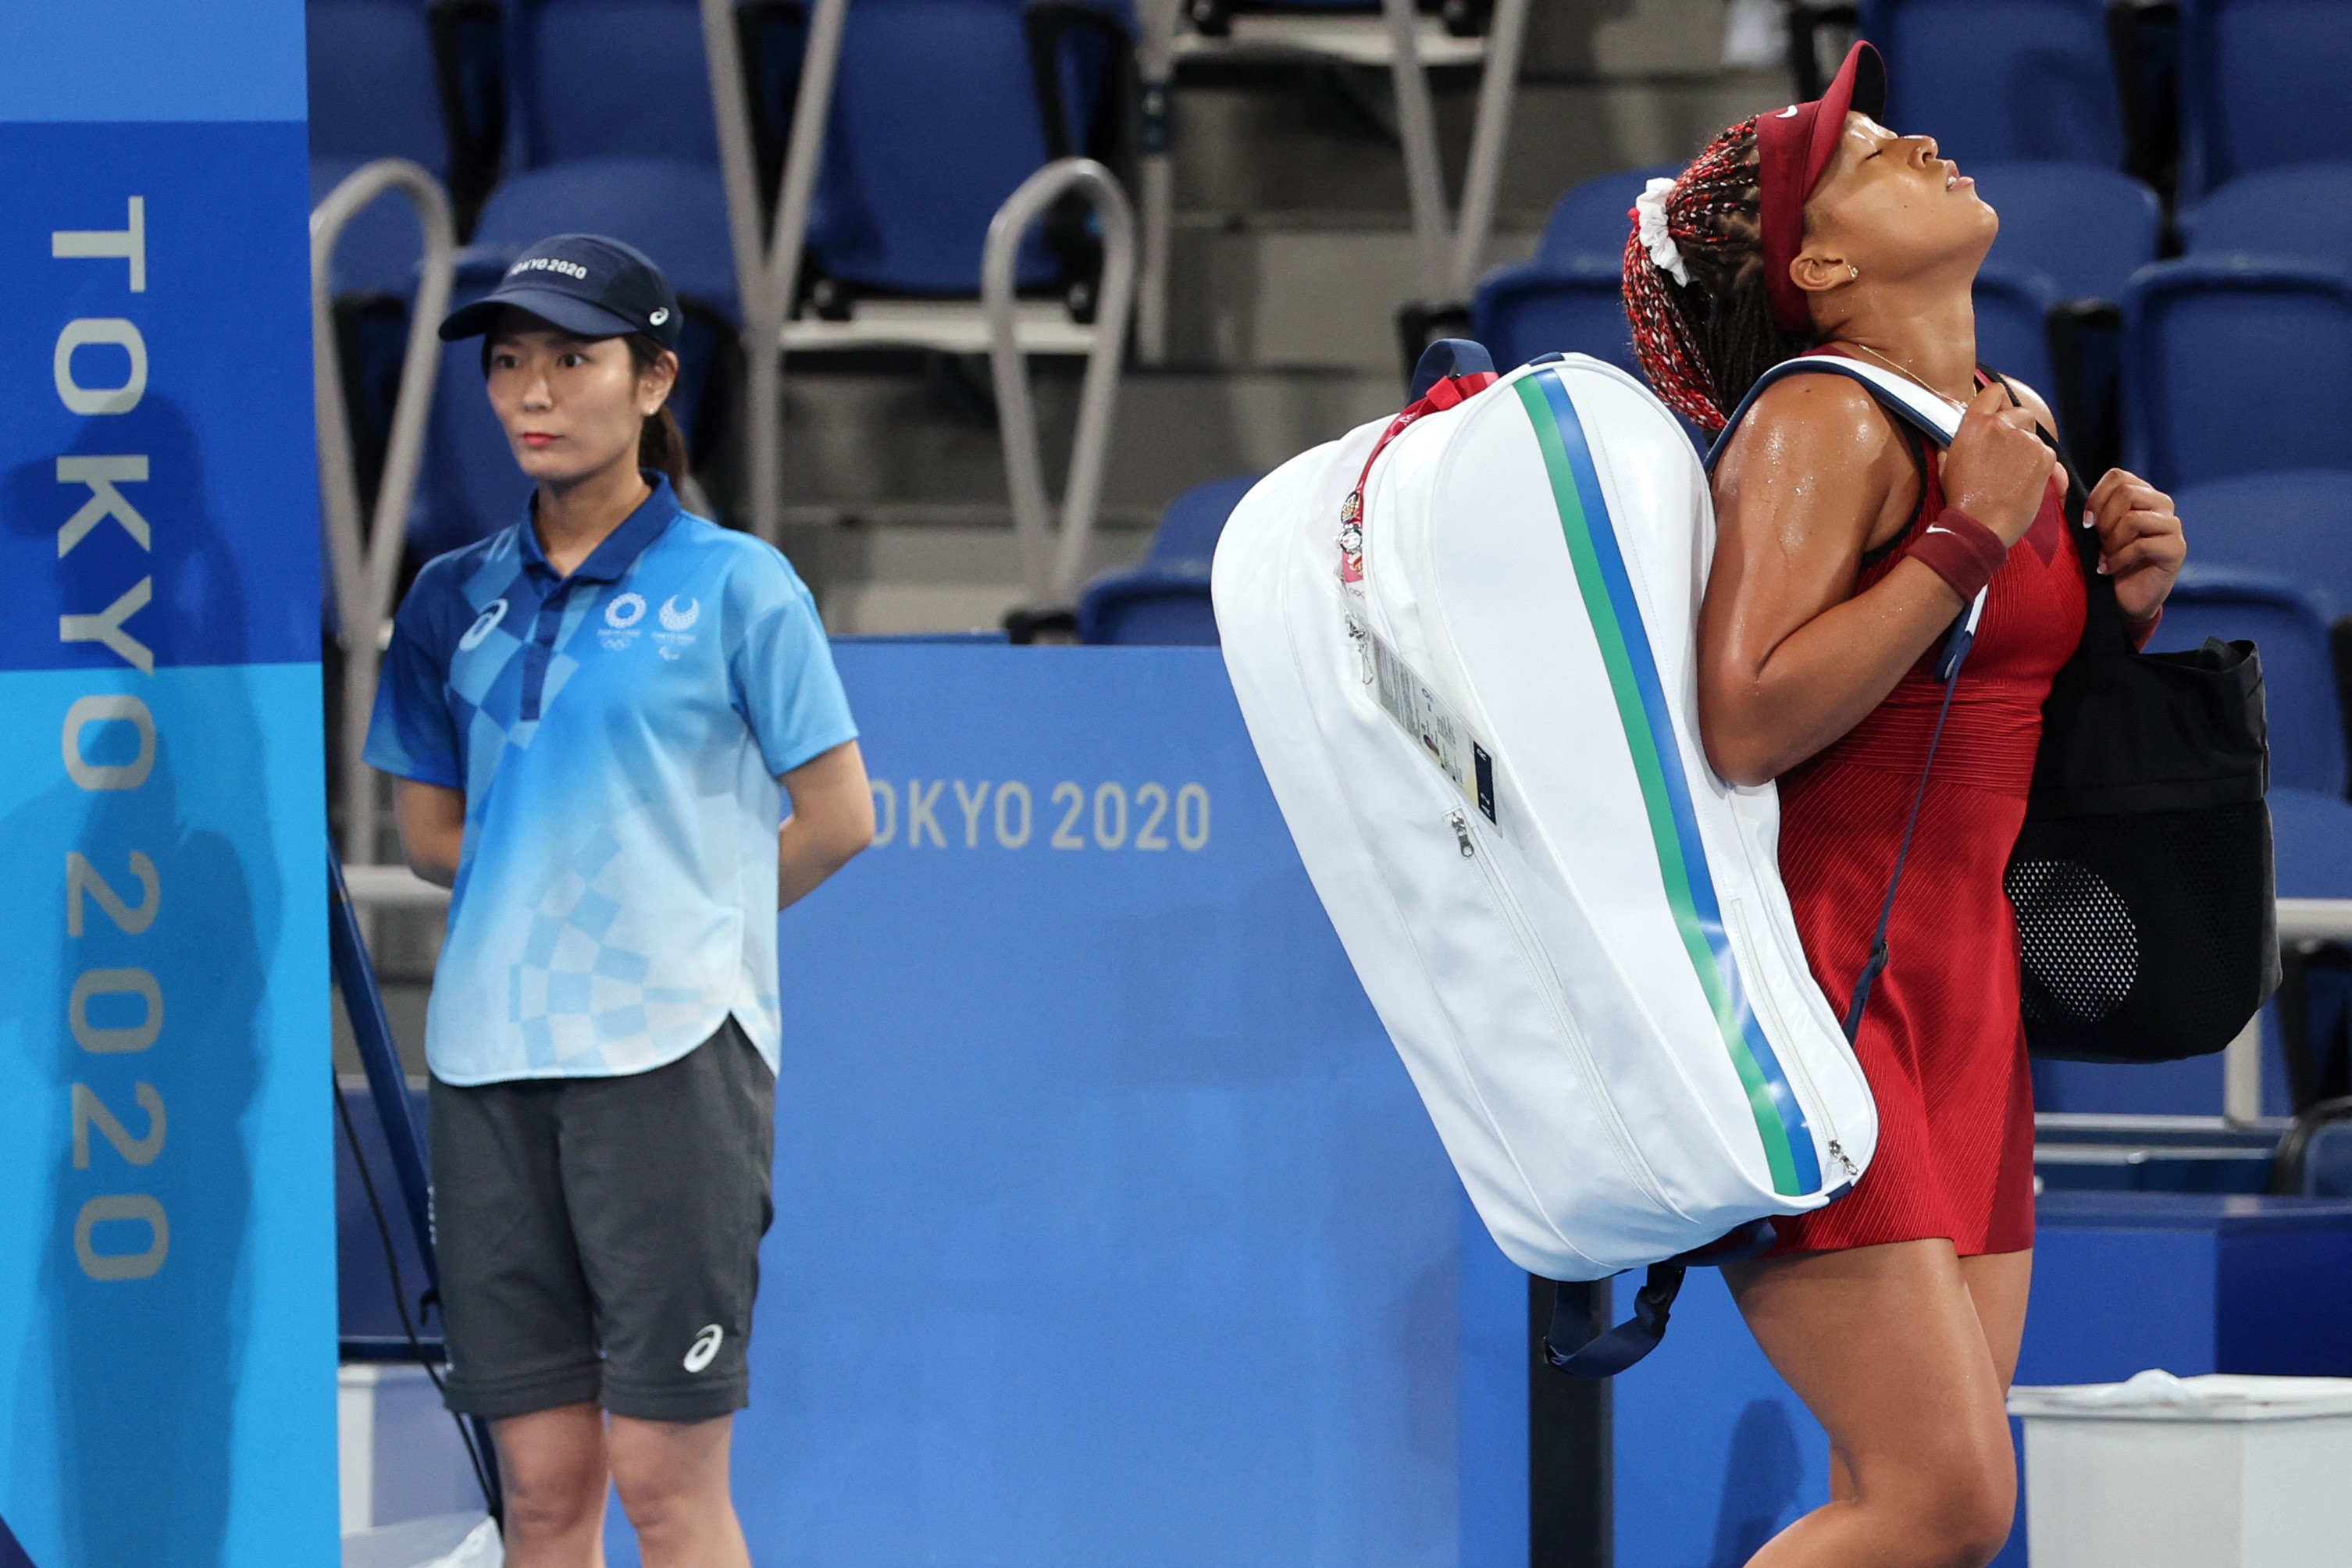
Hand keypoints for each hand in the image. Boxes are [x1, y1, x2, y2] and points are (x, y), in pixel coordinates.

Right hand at [1940, 382, 2063, 545]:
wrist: (1981, 525)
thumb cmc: (1962, 499)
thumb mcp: (1946, 465)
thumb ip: (1953, 444)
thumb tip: (1953, 438)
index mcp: (1975, 424)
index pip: (1994, 392)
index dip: (1998, 401)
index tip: (1999, 413)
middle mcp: (2002, 425)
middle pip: (2020, 413)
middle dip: (2017, 428)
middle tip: (2007, 452)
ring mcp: (2026, 440)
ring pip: (2034, 435)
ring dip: (2027, 448)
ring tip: (2013, 473)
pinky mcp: (2044, 457)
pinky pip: (2047, 453)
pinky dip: (2040, 465)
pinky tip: (2024, 481)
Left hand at [2086, 468, 2185, 623]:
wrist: (2122, 597)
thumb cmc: (2105, 559)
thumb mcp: (2090, 530)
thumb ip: (2077, 504)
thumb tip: (2056, 474)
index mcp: (2141, 493)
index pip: (2118, 476)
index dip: (2096, 498)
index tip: (2086, 523)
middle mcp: (2161, 504)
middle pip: (2126, 493)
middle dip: (2104, 522)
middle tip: (2100, 543)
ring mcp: (2172, 525)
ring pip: (2133, 518)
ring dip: (2111, 542)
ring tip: (2107, 556)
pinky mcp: (2177, 548)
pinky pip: (2141, 545)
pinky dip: (2118, 560)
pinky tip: (2108, 569)